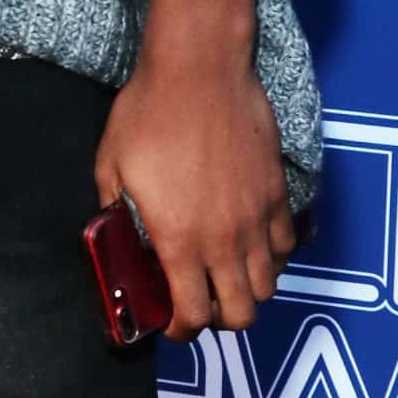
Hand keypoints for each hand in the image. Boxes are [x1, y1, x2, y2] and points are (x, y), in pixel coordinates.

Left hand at [93, 0, 295, 341]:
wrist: (199, 68)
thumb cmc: (148, 113)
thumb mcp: (111, 166)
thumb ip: (113, 211)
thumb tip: (113, 235)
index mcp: (179, 240)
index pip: (194, 314)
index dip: (181, 330)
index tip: (171, 323)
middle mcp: (225, 238)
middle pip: (242, 313)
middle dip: (220, 319)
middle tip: (201, 303)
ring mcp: (257, 217)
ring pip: (269, 284)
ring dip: (248, 290)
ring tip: (226, 276)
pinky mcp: (277, 192)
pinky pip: (287, 244)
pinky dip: (273, 256)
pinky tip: (252, 243)